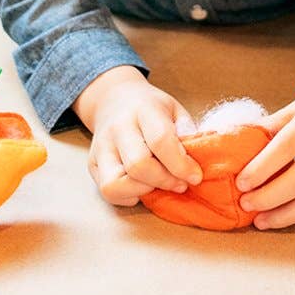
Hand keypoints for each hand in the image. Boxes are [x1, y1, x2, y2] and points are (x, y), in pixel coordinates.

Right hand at [73, 65, 202, 206]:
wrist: (114, 99)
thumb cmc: (151, 108)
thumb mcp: (174, 109)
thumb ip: (187, 132)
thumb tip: (201, 158)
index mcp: (143, 109)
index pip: (160, 140)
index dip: (181, 164)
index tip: (196, 176)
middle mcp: (118, 127)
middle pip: (138, 165)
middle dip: (165, 181)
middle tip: (181, 183)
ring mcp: (101, 147)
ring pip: (116, 183)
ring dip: (143, 190)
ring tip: (158, 184)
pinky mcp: (92, 164)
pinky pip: (108, 191)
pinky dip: (128, 195)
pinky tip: (141, 185)